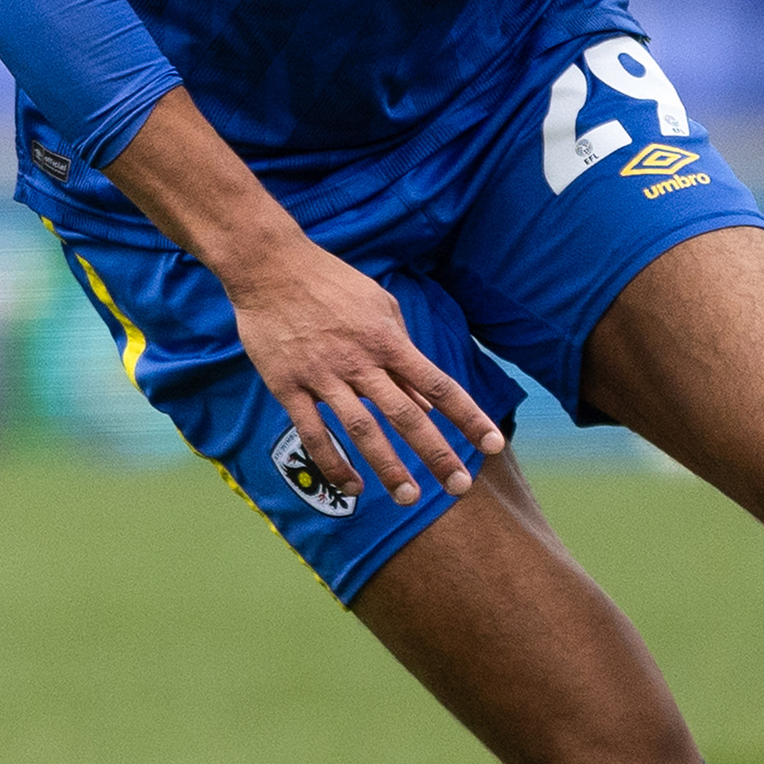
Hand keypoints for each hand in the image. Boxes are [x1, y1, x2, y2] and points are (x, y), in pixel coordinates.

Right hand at [223, 238, 503, 505]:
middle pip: (405, 415)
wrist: (269, 266)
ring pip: (361, 430)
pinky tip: (352, 485)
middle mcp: (359, 361)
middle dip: (436, 454)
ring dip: (388, 467)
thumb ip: (403, 356)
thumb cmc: (331, 283)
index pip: (438, 385)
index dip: (468, 416)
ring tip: (408, 498)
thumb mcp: (379, 307)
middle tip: (459, 487)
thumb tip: (428, 404)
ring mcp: (322, 375)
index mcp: (387, 340)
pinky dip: (333, 462)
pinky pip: (313, 432)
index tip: (494, 444)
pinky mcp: (288, 385)